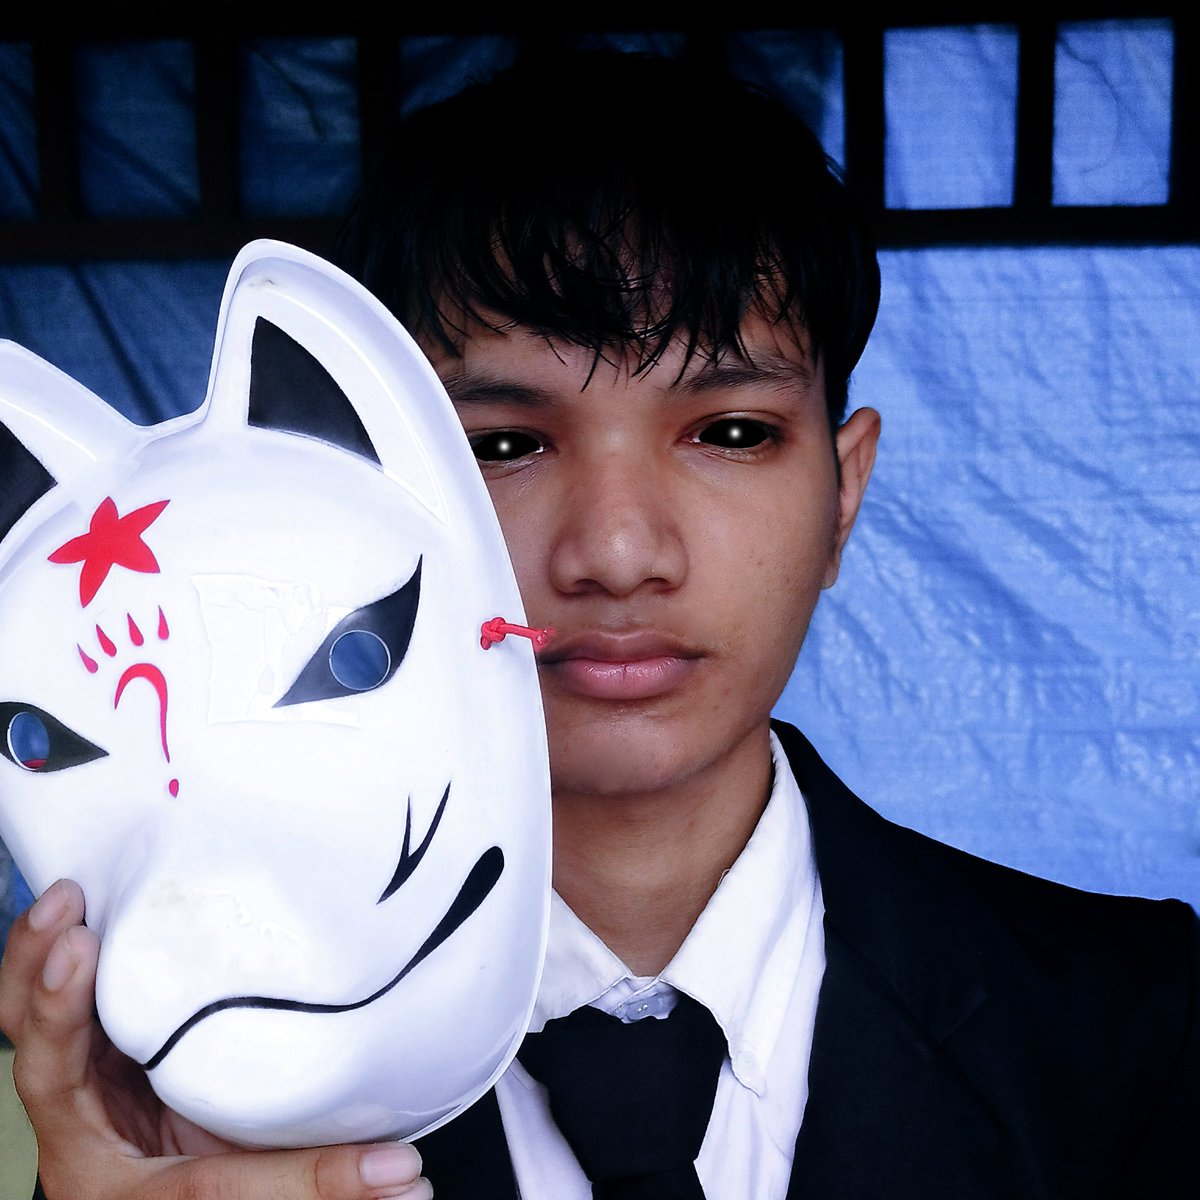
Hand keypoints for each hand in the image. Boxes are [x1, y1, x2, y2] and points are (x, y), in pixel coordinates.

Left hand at [0, 879, 431, 1199]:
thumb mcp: (239, 1196)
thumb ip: (314, 1183)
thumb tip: (406, 1174)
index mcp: (90, 1152)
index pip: (61, 1082)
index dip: (64, 1008)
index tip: (82, 949)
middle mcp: (79, 1108)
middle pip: (25, 1028)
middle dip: (35, 963)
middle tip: (70, 906)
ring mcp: (97, 1073)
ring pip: (39, 1004)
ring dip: (48, 945)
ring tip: (74, 892)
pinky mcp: (124, 1046)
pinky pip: (88, 991)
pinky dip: (91, 945)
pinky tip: (113, 902)